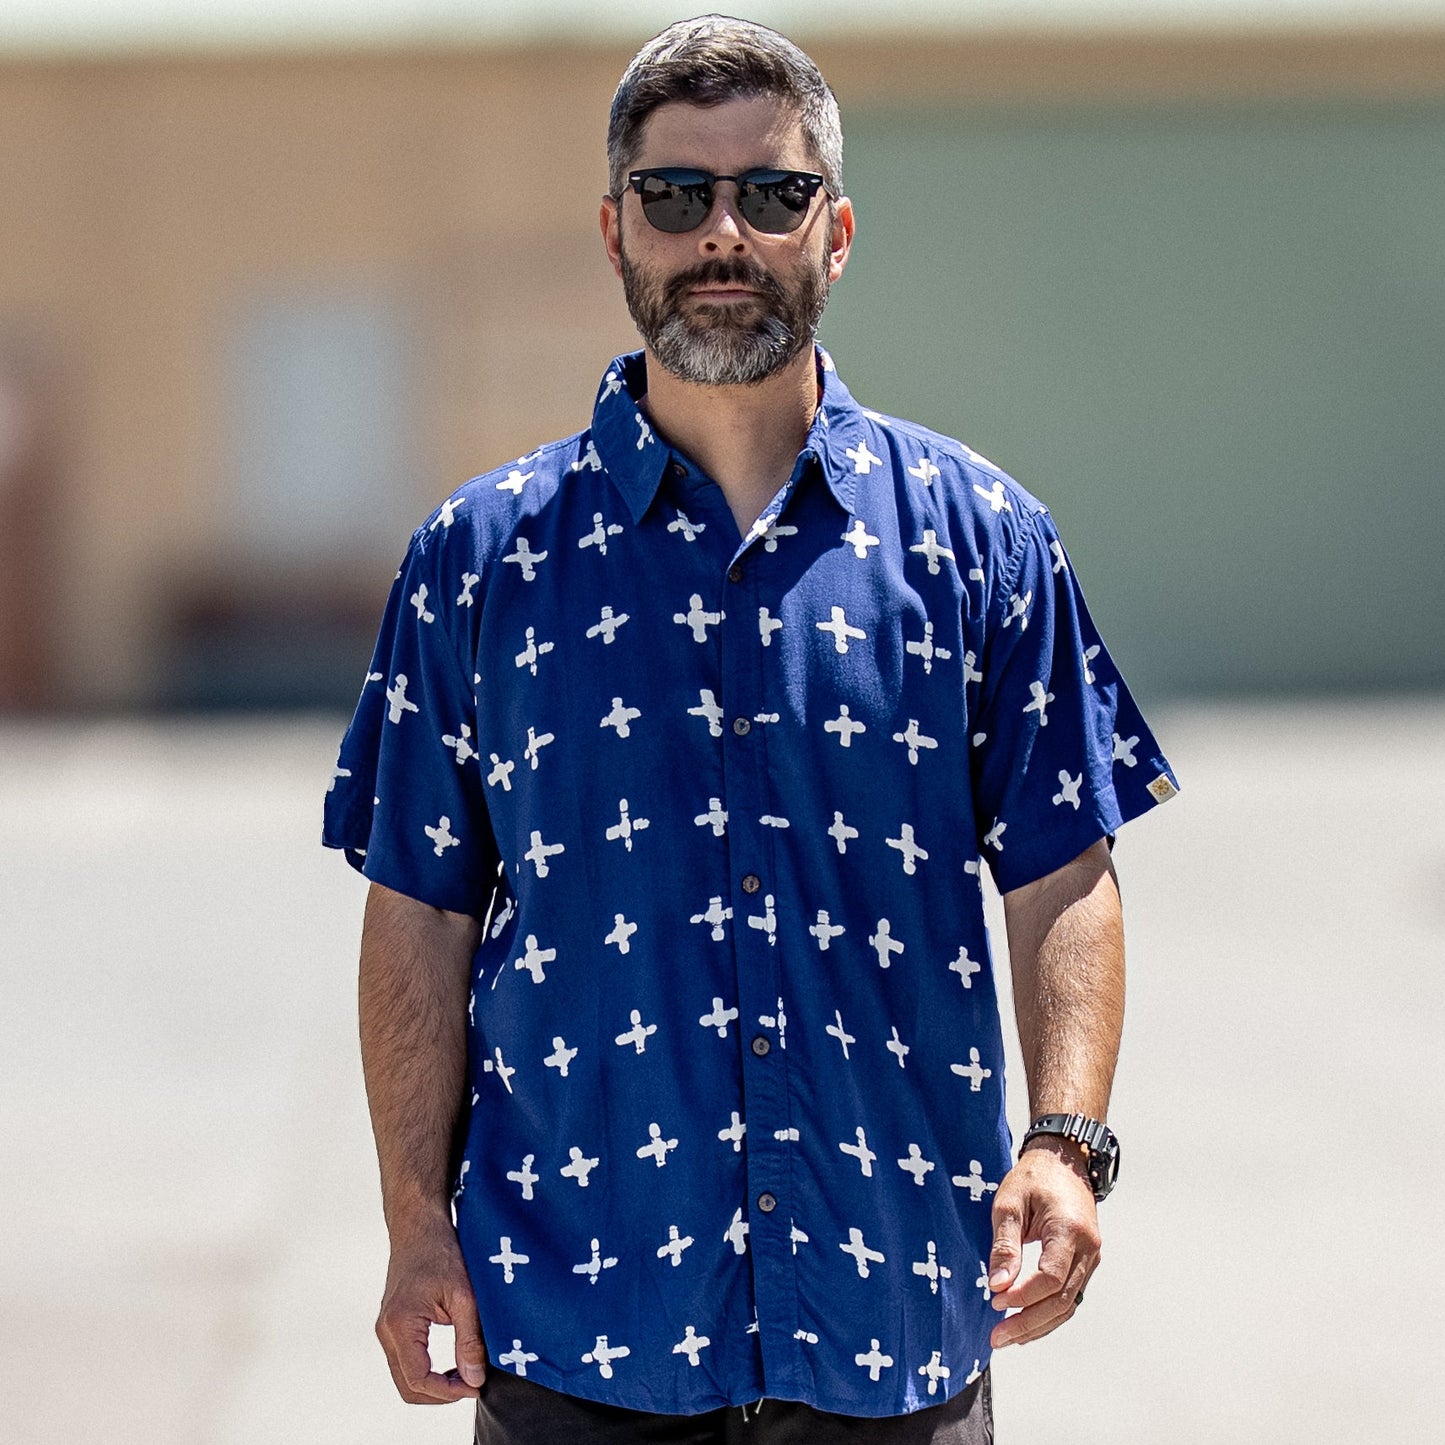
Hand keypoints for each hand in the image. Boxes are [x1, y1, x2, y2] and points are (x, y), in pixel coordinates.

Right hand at [376, 1214, 486, 1402]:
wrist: (419, 1226)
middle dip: (440, 1394)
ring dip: (434, 1384)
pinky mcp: (392, 1325)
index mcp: (400, 1324)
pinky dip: (426, 1370)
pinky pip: (405, 1361)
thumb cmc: (440, 1251)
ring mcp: (386, 1329)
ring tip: (465, 1374)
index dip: (448, 1392)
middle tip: (472, 1384)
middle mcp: (386, 1331)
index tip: (475, 1387)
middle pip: (407, 1386)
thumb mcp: (464, 1295)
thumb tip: (474, 1378)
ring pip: (404, 1377)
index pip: (418, 1379)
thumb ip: (469, 1339)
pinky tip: (452, 1362)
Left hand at [986, 1139, 1100, 1347]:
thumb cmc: (1033, 1178)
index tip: (995, 1301)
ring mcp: (1091, 1258)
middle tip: (996, 1336)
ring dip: (1038, 1324)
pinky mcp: (1085, 1263)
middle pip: (1062, 1300)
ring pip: (1068, 1304)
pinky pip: (1070, 1296)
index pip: (1050, 1277)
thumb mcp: (1010, 1203)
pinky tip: (1025, 1325)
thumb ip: (1005, 1245)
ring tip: (1007, 1337)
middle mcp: (1088, 1249)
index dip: (1023, 1296)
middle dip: (1028, 1322)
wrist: (1063, 1161)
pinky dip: (1048, 1313)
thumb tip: (997, 1286)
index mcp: (1070, 1230)